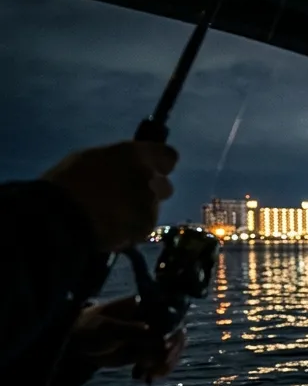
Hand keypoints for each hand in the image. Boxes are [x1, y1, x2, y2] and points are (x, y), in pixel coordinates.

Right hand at [42, 141, 178, 252]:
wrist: (61, 217)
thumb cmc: (67, 183)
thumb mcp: (91, 159)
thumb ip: (118, 162)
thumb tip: (126, 167)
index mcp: (135, 154)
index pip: (169, 156)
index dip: (160, 165)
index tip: (152, 171)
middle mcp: (149, 177)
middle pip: (164, 186)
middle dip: (151, 192)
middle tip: (126, 199)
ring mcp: (150, 204)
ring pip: (152, 209)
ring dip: (138, 213)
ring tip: (110, 217)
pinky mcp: (145, 227)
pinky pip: (143, 228)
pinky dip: (131, 230)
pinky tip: (110, 230)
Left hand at [71, 296, 186, 384]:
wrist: (76, 344)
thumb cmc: (89, 328)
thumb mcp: (108, 328)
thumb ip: (133, 331)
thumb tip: (159, 336)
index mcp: (145, 305)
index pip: (168, 316)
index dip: (171, 331)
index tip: (165, 347)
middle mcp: (153, 318)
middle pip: (175, 333)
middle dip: (169, 352)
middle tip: (157, 368)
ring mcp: (151, 334)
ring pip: (171, 348)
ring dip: (164, 364)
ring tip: (150, 377)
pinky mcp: (146, 349)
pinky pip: (161, 360)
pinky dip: (158, 370)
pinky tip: (147, 380)